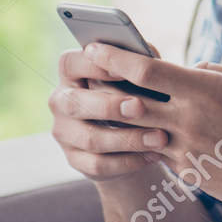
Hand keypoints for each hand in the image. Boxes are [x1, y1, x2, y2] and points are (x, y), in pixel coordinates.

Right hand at [50, 44, 169, 184]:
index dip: (96, 65)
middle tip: (140, 107)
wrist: (131, 139)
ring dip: (128, 139)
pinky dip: (129, 161)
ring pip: (91, 138)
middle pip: (76, 103)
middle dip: (110, 106)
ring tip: (160, 138)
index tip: (126, 69)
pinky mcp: (75, 160)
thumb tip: (151, 56)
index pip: (72, 63)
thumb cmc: (136, 94)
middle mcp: (61, 101)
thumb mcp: (136, 77)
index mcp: (71, 72)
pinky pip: (99, 164)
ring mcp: (64, 133)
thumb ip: (138, 63)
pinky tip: (153, 155)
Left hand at [80, 44, 221, 217]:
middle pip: (129, 100)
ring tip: (108, 104)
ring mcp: (186, 150)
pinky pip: (159, 152)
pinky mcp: (189, 173)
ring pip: (138, 130)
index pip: (145, 70)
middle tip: (87, 75)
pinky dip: (148, 141)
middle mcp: (188, 121)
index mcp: (204, 91)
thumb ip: (217, 72)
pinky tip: (146, 134)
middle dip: (104, 87)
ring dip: (121, 118)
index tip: (95, 47)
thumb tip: (194, 68)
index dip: (115, 57)